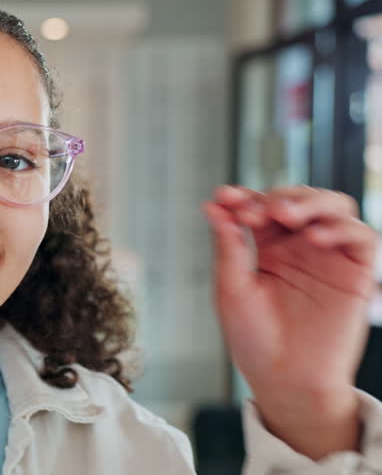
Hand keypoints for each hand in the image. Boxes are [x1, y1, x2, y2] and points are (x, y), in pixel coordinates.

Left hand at [203, 185, 375, 458]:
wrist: (283, 380)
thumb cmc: (255, 340)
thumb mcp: (232, 289)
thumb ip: (229, 246)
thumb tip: (213, 207)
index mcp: (268, 248)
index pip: (261, 207)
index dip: (244, 197)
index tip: (224, 197)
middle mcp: (300, 247)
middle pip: (299, 199)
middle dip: (278, 196)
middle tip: (257, 210)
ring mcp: (328, 257)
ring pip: (334, 207)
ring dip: (310, 202)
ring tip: (284, 215)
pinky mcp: (356, 274)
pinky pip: (362, 237)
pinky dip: (341, 229)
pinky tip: (314, 237)